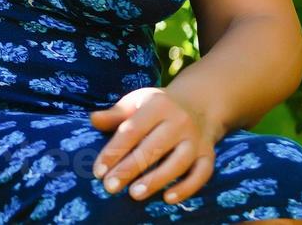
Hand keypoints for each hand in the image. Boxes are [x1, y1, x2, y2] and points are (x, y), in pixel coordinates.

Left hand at [90, 86, 217, 204]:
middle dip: (129, 169)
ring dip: (156, 180)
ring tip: (134, 194)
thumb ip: (115, 114)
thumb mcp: (136, 102)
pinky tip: (168, 198)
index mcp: (157, 105)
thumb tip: (93, 120)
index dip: (114, 151)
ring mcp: (196, 139)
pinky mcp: (208, 154)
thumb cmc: (157, 107)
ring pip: (178, 163)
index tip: (98, 170)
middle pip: (153, 148)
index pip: (132, 130)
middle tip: (110, 186)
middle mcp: (180, 121)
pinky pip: (201, 173)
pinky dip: (187, 187)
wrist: (198, 104)